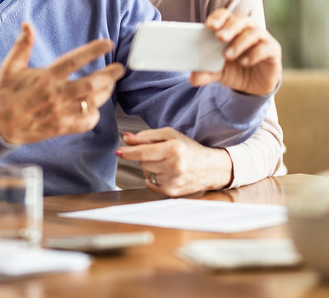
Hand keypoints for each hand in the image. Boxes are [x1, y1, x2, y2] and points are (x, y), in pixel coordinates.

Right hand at [0, 23, 125, 144]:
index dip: (92, 50)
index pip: (74, 60)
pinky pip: (85, 123)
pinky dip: (94, 115)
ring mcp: (60, 113)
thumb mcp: (9, 67)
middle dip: (109, 75)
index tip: (107, 43)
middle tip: (121, 68)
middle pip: (90, 83)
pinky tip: (94, 107)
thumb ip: (22, 46)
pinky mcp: (61, 128)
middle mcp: (55, 94)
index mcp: (45, 77)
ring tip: (111, 84)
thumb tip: (27, 25)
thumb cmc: (4, 95)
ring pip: (91, 102)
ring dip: (105, 93)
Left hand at [116, 128, 233, 196]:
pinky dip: (154, 177)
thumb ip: (147, 136)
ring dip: (151, 167)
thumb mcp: (170, 136)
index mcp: (174, 149)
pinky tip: (168, 173)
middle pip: (143, 161)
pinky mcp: (171, 192)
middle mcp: (174, 166)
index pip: (144, 152)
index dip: (129, 152)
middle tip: (162, 153)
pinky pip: (149, 184)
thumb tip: (127, 139)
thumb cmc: (188, 149)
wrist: (210, 168)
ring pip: (145, 172)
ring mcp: (172, 181)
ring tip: (168, 164)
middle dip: (146, 156)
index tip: (118, 151)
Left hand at [188, 8, 281, 94]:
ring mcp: (261, 38)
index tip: (209, 26)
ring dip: (239, 43)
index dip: (218, 18)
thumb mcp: (218, 72)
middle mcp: (247, 29)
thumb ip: (206, 73)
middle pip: (240, 20)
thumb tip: (192, 78)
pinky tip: (244, 62)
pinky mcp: (273, 50)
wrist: (254, 86)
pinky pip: (266, 47)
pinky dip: (254, 54)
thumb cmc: (234, 70)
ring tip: (228, 55)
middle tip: (219, 37)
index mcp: (231, 28)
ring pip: (253, 32)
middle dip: (229, 27)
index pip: (225, 15)